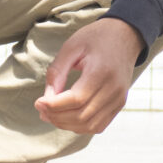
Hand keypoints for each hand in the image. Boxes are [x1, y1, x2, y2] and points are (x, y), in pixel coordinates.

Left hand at [37, 18, 144, 134]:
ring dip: (67, 124)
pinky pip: (99, 125)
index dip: (54, 105)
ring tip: (51, 114)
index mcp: (102, 71)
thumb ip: (57, 72)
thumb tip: (47, 99)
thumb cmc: (95, 38)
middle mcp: (114, 89)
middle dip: (57, 117)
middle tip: (41, 109)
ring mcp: (119, 99)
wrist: (124, 36)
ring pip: (90, 125)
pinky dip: (80, 126)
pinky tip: (67, 117)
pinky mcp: (119, 104)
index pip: (76, 99)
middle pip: (82, 115)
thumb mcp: (71, 47)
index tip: (38, 102)